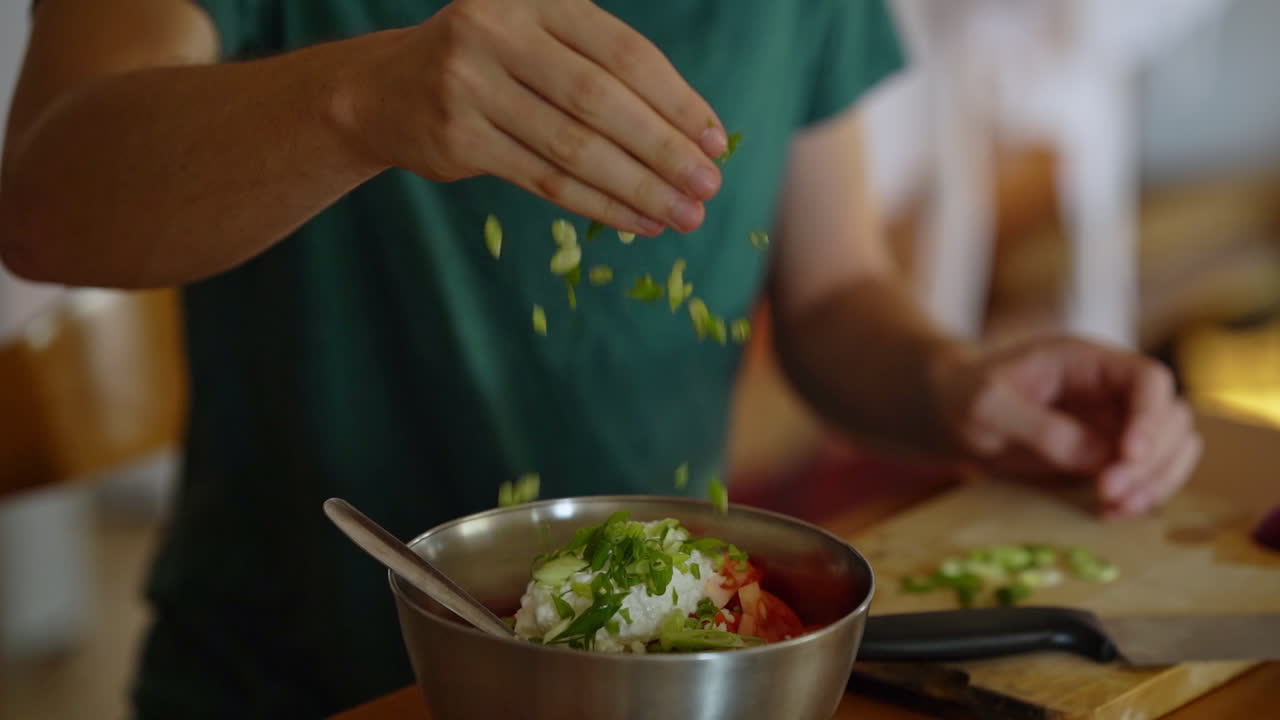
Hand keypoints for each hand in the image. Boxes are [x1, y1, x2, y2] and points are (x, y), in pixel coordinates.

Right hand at [333, 0, 725, 235]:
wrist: (387, 89)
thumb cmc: (491, 65)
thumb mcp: (539, 37)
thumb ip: (602, 69)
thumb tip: (694, 136)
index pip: (624, 52)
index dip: (676, 99)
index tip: (714, 140)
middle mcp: (499, 31)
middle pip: (601, 102)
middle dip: (663, 150)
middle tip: (708, 187)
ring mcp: (471, 84)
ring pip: (573, 148)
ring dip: (637, 188)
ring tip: (682, 215)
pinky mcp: (457, 138)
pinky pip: (543, 180)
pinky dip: (598, 205)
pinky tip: (637, 221)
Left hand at [932, 336, 1201, 516]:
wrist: (950, 415)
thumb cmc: (964, 398)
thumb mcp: (987, 407)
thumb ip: (1038, 427)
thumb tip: (1095, 456)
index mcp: (1087, 363)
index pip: (1148, 379)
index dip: (1150, 417)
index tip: (1126, 455)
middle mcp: (1112, 391)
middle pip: (1170, 419)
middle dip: (1151, 460)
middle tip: (1109, 492)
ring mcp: (1116, 423)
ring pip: (1171, 450)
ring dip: (1155, 483)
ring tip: (1114, 509)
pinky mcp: (1109, 456)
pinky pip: (1146, 476)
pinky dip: (1140, 496)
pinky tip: (1109, 514)